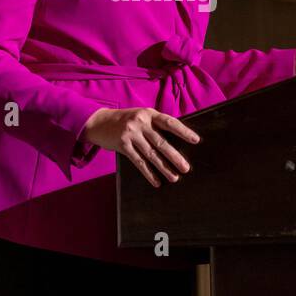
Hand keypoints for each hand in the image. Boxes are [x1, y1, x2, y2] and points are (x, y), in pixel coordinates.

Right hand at [80, 107, 200, 187]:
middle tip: (186, 167)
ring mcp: (131, 133)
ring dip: (164, 167)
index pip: (170, 122)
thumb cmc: (125, 120)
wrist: (99, 121)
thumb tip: (176, 140)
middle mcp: (141, 122)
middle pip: (161, 142)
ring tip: (175, 177)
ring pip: (151, 154)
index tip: (196, 140)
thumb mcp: (141, 115)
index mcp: (149, 113)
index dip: (183, 131)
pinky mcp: (122, 145)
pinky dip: (148, 173)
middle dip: (175, 156)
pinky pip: (138, 161)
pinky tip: (156, 181)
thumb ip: (155, 124)